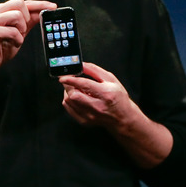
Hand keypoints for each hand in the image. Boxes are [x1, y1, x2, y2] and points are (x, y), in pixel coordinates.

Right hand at [0, 0, 55, 77]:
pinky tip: (13, 43)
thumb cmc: (0, 48)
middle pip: (19, 3)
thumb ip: (28, 22)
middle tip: (24, 30)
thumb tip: (42, 12)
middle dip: (27, 17)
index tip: (53, 6)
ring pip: (17, 15)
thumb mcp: (19, 32)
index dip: (39, 4)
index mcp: (1, 10)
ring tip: (16, 38)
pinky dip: (17, 39)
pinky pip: (13, 31)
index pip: (23, 2)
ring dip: (21, 29)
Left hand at [59, 62, 173, 168]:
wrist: (122, 117)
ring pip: (69, 101)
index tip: (63, 77)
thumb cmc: (118, 97)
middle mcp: (97, 106)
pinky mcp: (85, 121)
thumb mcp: (111, 79)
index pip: (84, 85)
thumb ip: (94, 70)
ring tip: (77, 89)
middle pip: (73, 95)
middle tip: (70, 81)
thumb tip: (81, 64)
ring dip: (68, 92)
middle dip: (68, 85)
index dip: (71, 80)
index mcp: (106, 94)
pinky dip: (69, 100)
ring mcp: (90, 116)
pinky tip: (77, 97)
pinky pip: (69, 109)